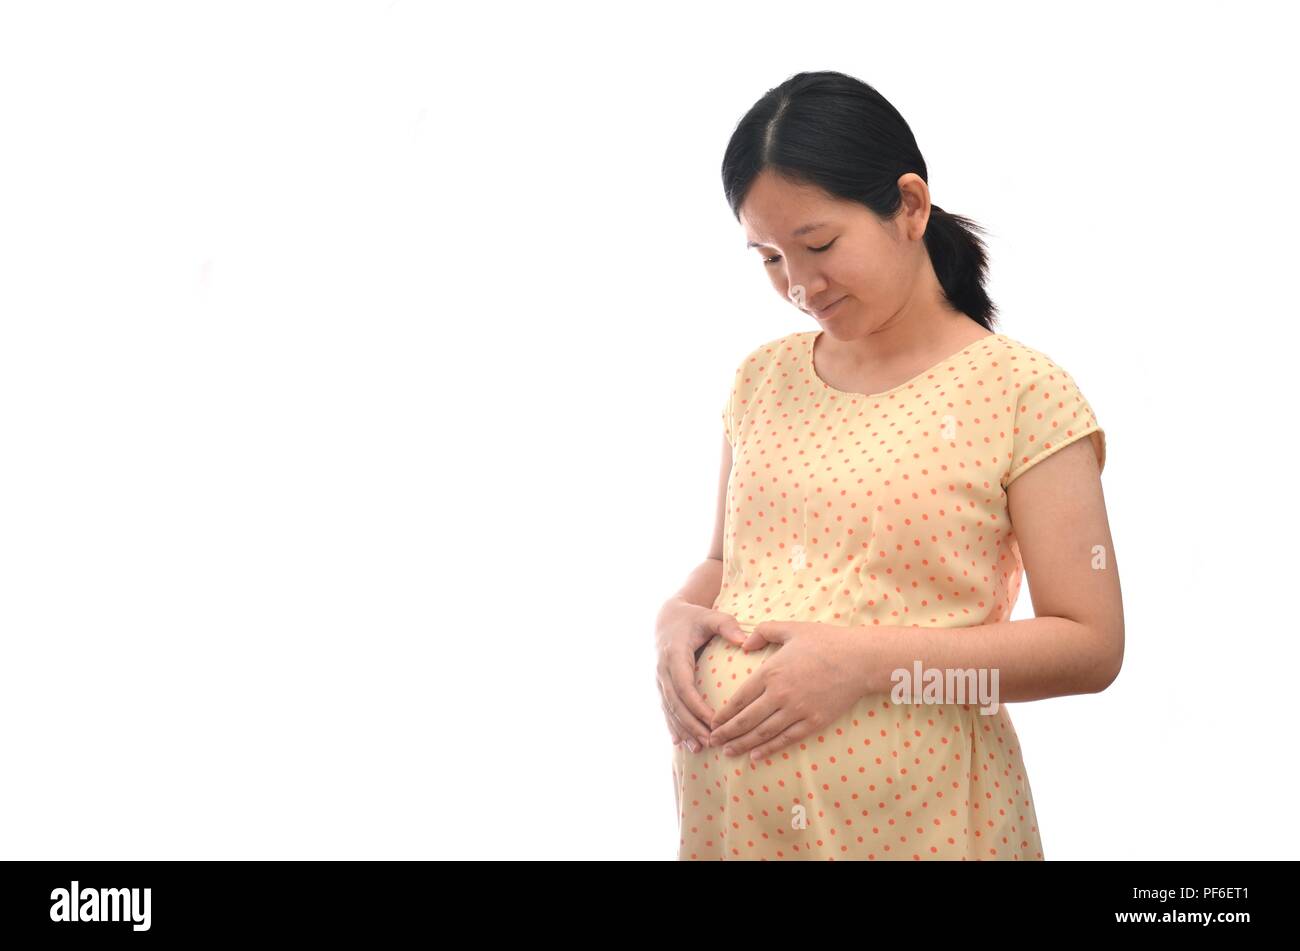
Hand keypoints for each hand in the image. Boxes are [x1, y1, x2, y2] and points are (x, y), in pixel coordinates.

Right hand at [655, 599, 746, 752]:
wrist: (668, 618)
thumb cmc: (694, 618)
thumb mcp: (711, 616)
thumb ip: (727, 625)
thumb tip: (744, 640)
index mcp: (674, 655)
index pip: (685, 686)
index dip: (697, 707)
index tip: (714, 722)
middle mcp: (663, 670)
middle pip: (676, 703)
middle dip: (692, 725)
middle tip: (710, 742)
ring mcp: (659, 679)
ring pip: (669, 709)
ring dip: (682, 730)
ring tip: (698, 749)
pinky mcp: (661, 685)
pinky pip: (666, 708)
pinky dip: (673, 726)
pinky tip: (680, 743)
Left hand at [708, 620, 872, 761]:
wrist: (859, 659)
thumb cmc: (825, 641)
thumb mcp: (791, 628)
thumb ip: (763, 632)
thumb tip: (744, 644)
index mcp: (771, 672)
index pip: (739, 698)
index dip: (723, 714)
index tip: (712, 722)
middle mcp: (780, 694)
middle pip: (746, 720)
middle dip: (727, 733)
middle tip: (712, 742)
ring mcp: (797, 710)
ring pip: (763, 733)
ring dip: (743, 744)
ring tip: (728, 752)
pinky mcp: (813, 722)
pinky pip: (786, 739)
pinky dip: (769, 749)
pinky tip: (756, 756)